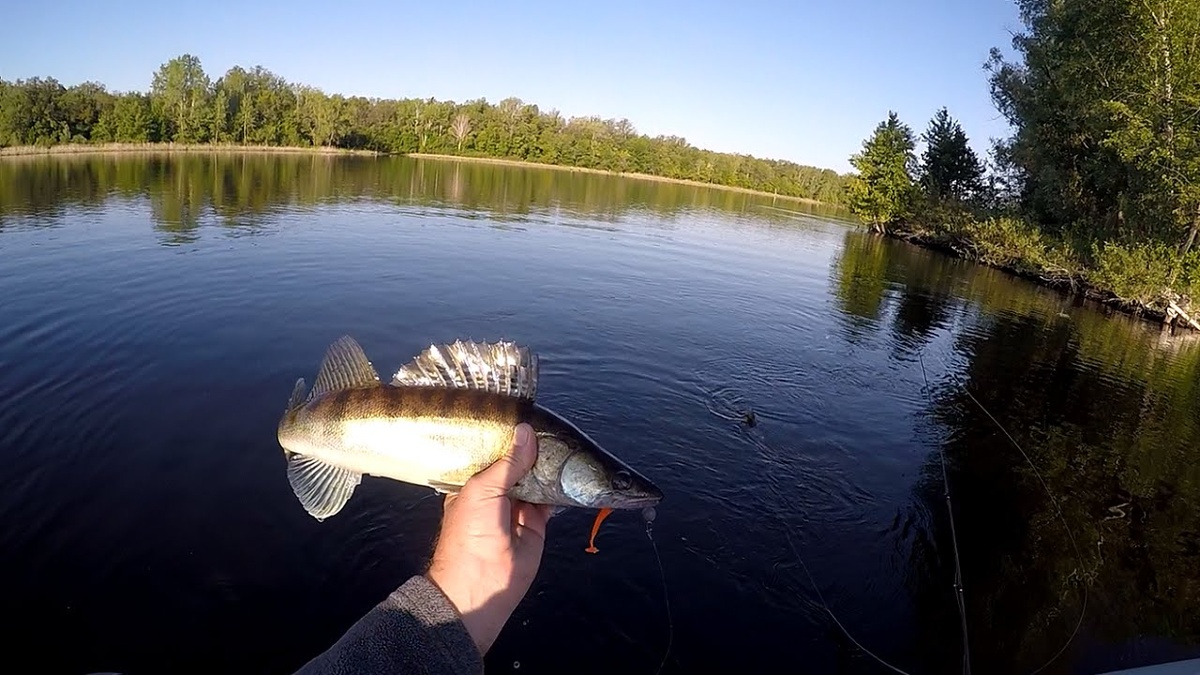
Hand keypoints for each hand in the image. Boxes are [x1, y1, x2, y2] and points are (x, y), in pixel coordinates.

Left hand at [425, 423, 550, 654]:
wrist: (481, 583)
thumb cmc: (470, 532)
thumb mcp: (483, 489)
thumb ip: (508, 462)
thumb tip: (526, 431)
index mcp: (473, 481)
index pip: (492, 452)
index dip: (507, 436)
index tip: (524, 413)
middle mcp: (496, 491)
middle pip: (518, 463)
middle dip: (532, 448)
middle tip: (550, 424)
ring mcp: (518, 505)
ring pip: (537, 477)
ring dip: (548, 464)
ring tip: (564, 440)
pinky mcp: (537, 520)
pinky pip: (552, 497)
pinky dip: (562, 486)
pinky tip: (571, 467)